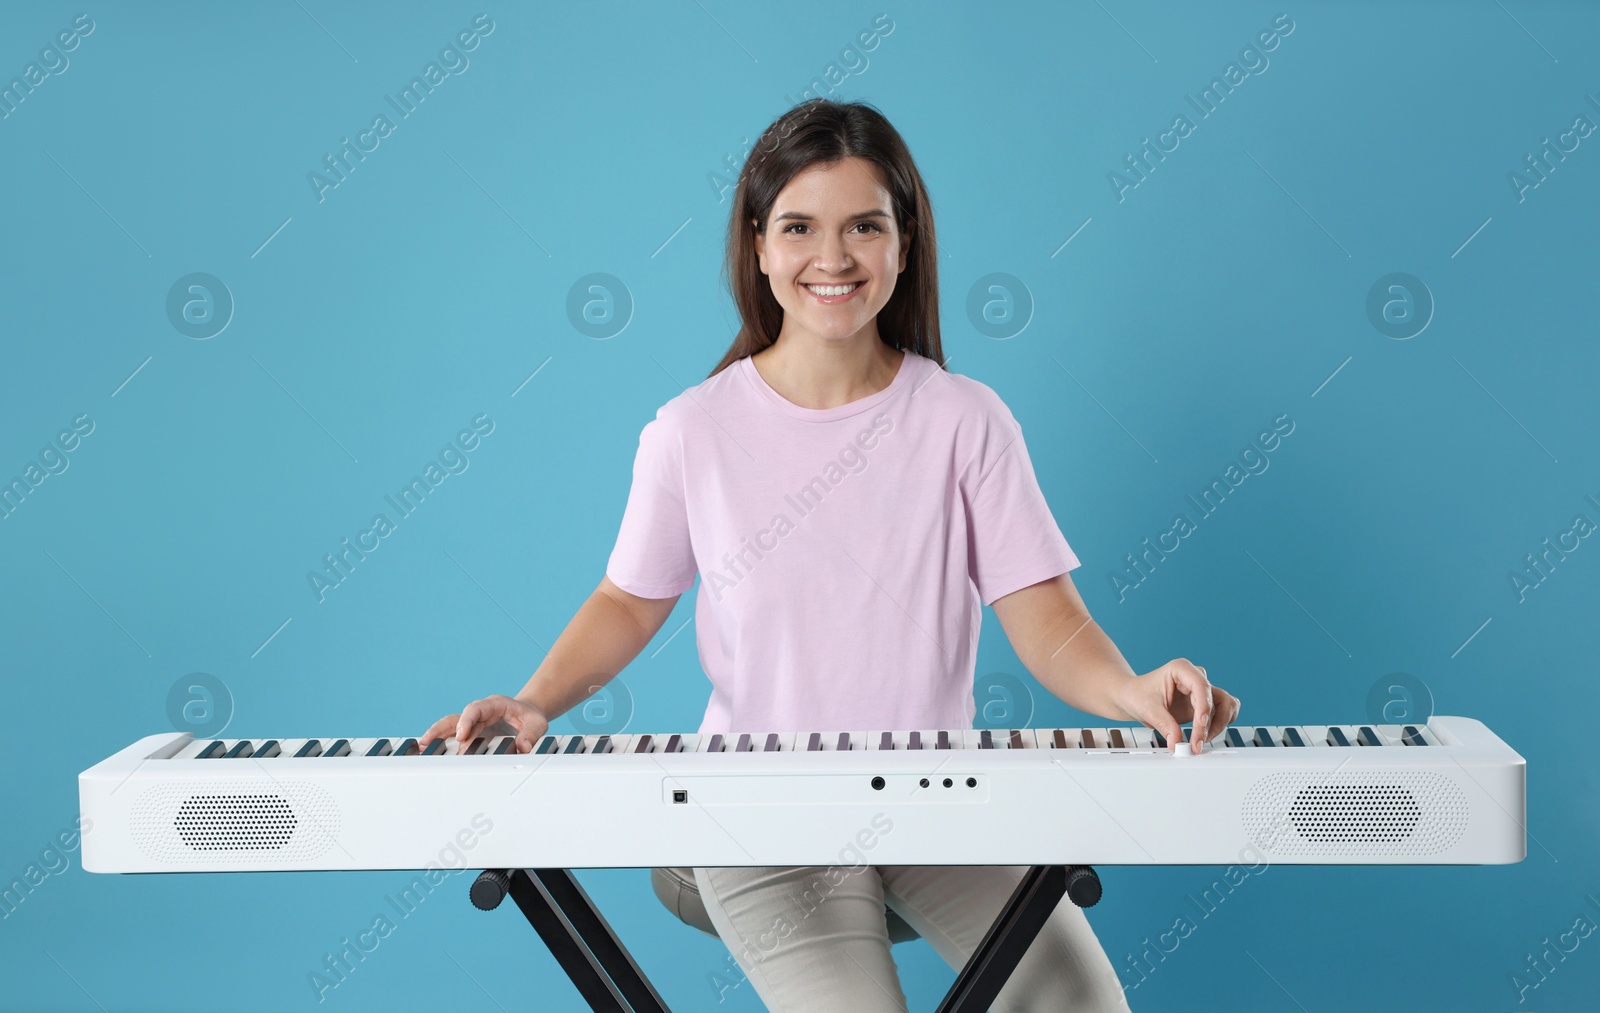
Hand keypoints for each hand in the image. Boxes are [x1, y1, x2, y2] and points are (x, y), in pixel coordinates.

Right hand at [419, 693, 549, 754]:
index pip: (476, 708)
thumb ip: (531, 733)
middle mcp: (480, 712)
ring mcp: (473, 722)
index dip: (467, 720)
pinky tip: (429, 751)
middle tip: (429, 741)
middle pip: (457, 717)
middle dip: (442, 728)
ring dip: (436, 735)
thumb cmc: (530, 717)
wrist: (527, 714)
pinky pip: (453, 735)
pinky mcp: (471, 732)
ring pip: (450, 725)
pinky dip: (441, 742)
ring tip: (422, 747)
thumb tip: (523, 746)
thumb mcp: (538, 723)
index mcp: (494, 704)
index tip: (462, 735)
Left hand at [1112, 658, 1239, 752]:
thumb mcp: (1147, 709)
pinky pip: (1223, 713)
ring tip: (1200, 741)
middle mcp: (1195, 678)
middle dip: (1210, 723)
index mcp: (1181, 669)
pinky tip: (1204, 736)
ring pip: (1226, 705)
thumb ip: (1164, 725)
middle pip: (1218, 698)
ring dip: (1218, 725)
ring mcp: (1201, 692)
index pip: (1202, 685)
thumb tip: (1177, 742)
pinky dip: (1219, 725)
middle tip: (1197, 742)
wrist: (1131, 697)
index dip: (1204, 707)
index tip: (1200, 726)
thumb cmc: (1137, 694)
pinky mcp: (1203, 705)